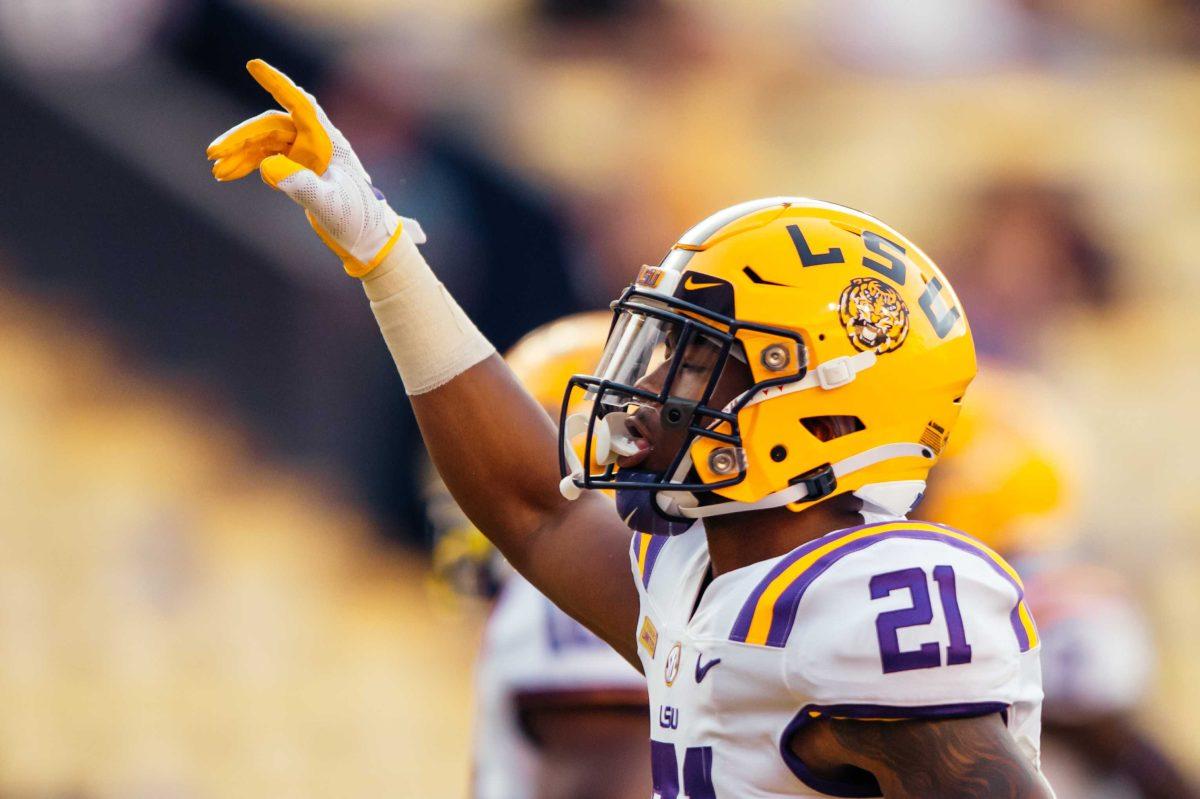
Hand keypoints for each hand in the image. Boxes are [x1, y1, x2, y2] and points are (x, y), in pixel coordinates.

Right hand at [206, 59, 422, 276]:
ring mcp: (304, 153)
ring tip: (216, 172)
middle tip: (213, 154)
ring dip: (238, 154)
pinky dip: (245, 165)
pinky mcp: (297, 168)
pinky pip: (265, 158)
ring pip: (263, 143)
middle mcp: (315, 141)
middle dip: (240, 138)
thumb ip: (302, 186)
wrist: (365, 237)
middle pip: (270, 127)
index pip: (300, 104)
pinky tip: (227, 175)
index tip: (254, 65)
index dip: (278, 84)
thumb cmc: (356, 218)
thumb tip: (266, 166)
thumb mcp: (330, 205)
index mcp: (328, 140)